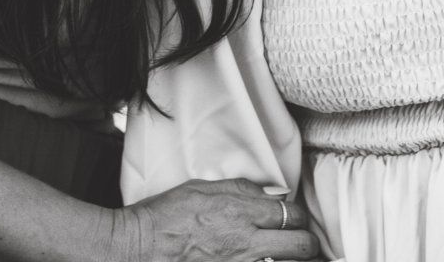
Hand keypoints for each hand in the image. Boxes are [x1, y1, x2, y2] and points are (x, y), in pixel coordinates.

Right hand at [114, 179, 319, 261]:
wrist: (136, 248)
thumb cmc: (163, 217)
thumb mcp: (199, 188)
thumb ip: (238, 189)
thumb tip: (265, 193)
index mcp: (239, 212)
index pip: (290, 214)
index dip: (297, 217)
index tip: (292, 219)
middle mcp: (245, 243)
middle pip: (300, 245)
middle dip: (307, 243)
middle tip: (302, 244)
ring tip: (290, 259)